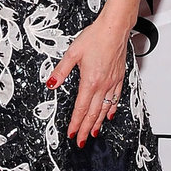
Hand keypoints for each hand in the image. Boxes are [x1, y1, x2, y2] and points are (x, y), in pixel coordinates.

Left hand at [46, 14, 129, 146]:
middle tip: (81, 141)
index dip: (76, 123)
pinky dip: (111, 110)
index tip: (72, 133)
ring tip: (93, 133)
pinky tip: (109, 116)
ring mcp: (112, 83)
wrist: (115, 28)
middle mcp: (103, 85)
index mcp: (90, 81)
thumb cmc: (96, 37)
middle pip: (93, 114)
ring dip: (98, 123)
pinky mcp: (119, 78)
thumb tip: (51, 83)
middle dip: (86, 129)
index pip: (81, 108)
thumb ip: (61, 71)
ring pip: (105, 109)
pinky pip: (116, 99)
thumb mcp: (72, 53)